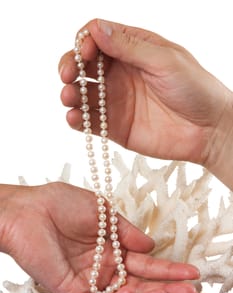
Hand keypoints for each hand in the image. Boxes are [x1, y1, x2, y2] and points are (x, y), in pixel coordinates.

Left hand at [0, 182, 197, 292]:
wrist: (29, 208)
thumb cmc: (62, 204)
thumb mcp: (104, 213)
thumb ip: (127, 232)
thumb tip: (152, 246)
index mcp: (111, 249)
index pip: (145, 264)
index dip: (168, 269)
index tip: (191, 271)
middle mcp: (103, 268)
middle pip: (139, 285)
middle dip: (166, 288)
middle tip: (191, 290)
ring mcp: (88, 281)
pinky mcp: (71, 291)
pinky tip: (133, 292)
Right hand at [59, 19, 232, 188]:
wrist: (208, 130)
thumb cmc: (195, 89)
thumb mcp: (165, 60)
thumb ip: (130, 47)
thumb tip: (96, 30)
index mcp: (133, 51)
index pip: (98, 39)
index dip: (85, 43)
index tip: (85, 54)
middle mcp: (120, 74)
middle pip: (83, 65)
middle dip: (69, 67)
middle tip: (67, 76)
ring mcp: (116, 101)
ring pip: (82, 94)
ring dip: (69, 94)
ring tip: (70, 98)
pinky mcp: (115, 127)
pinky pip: (90, 122)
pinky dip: (77, 119)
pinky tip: (75, 118)